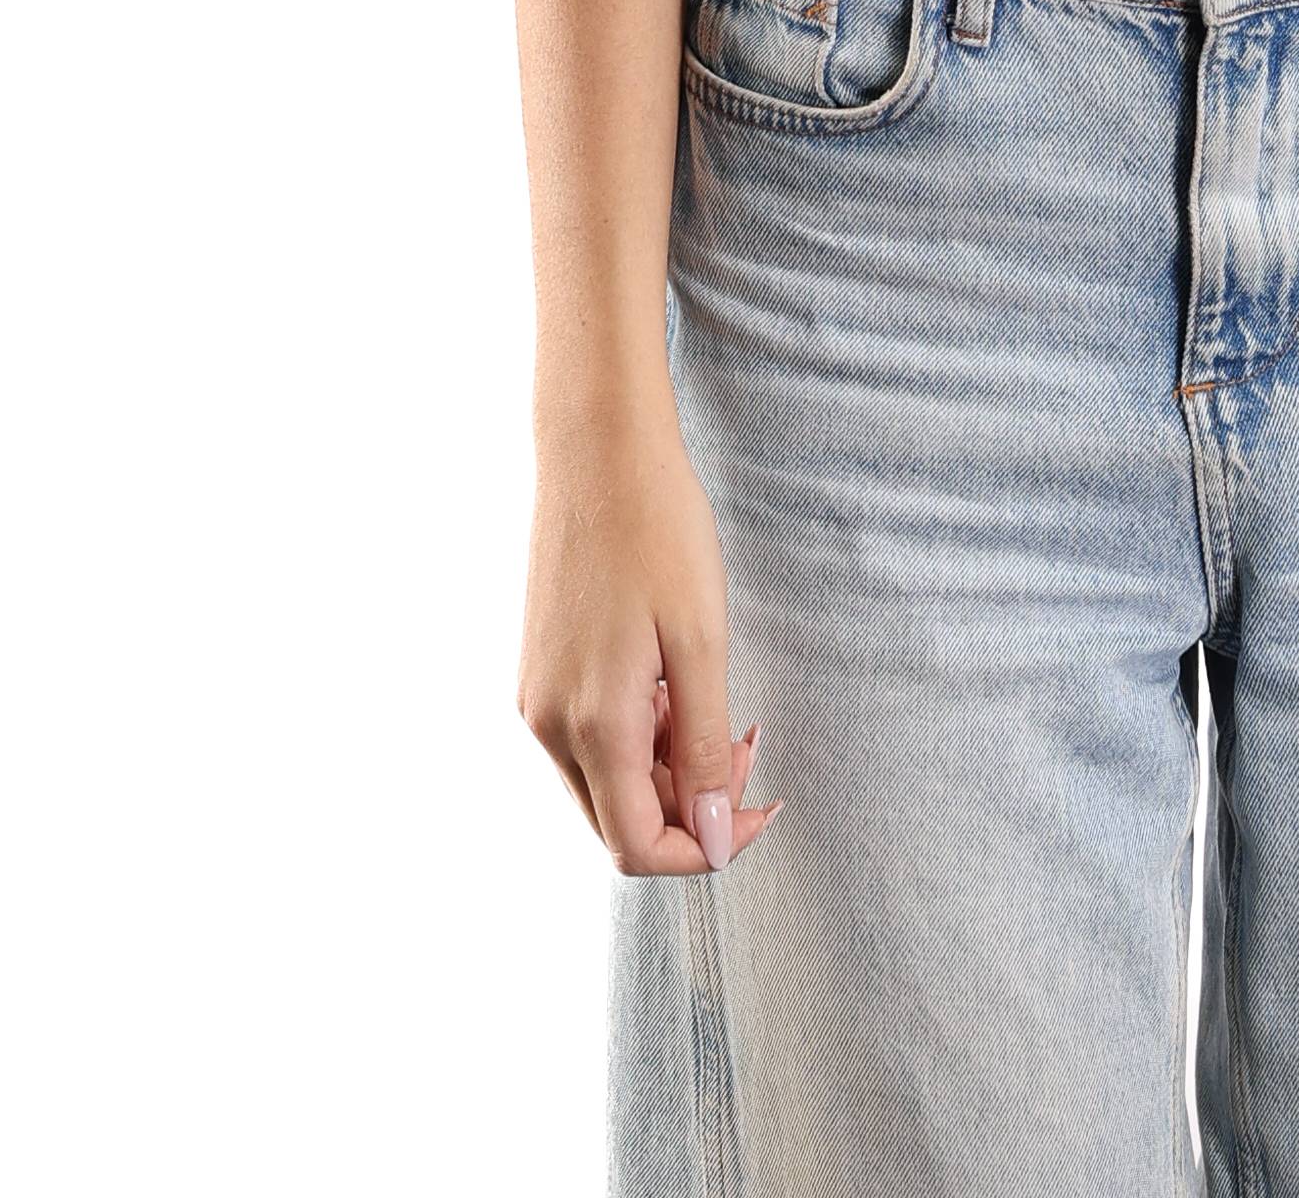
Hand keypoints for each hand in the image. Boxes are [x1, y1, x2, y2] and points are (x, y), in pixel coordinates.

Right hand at [519, 403, 785, 873]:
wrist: (598, 450)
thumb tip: (712, 837)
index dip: (705, 848)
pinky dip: (641, 733)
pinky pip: (592, 738)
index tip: (761, 804)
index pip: (637, 848)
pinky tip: (673, 679)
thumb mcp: (701, 640)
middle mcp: (549, 726)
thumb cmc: (658, 531)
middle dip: (692, 806)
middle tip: (748, 742)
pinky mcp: (540, 671)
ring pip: (607, 781)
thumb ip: (707, 747)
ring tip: (715, 699)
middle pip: (620, 821)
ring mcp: (537, 698)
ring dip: (669, 768)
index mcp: (592, 725)